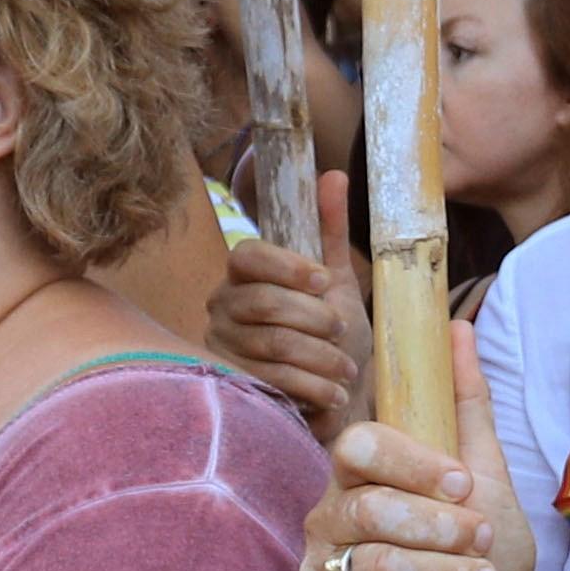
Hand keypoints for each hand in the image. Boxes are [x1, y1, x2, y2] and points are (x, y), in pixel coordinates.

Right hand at [211, 235, 368, 448]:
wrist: (337, 396)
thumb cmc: (333, 336)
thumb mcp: (337, 280)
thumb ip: (330, 230)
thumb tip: (333, 175)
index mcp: (244, 275)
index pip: (247, 255)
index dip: (287, 266)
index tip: (324, 281)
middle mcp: (223, 307)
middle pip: (264, 302)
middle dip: (315, 318)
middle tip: (343, 331)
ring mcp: (222, 347)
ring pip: (273, 342)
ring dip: (321, 357)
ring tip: (347, 369)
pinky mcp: (232, 386)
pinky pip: (273, 380)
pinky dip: (313, 387)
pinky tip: (334, 393)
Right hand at [306, 327, 534, 570]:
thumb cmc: (487, 548)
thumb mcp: (484, 470)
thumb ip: (466, 403)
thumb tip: (457, 329)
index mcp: (357, 475)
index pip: (359, 447)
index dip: (414, 464)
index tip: (464, 484)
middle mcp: (328, 520)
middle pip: (369, 509)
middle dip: (443, 528)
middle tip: (483, 541)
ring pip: (378, 565)